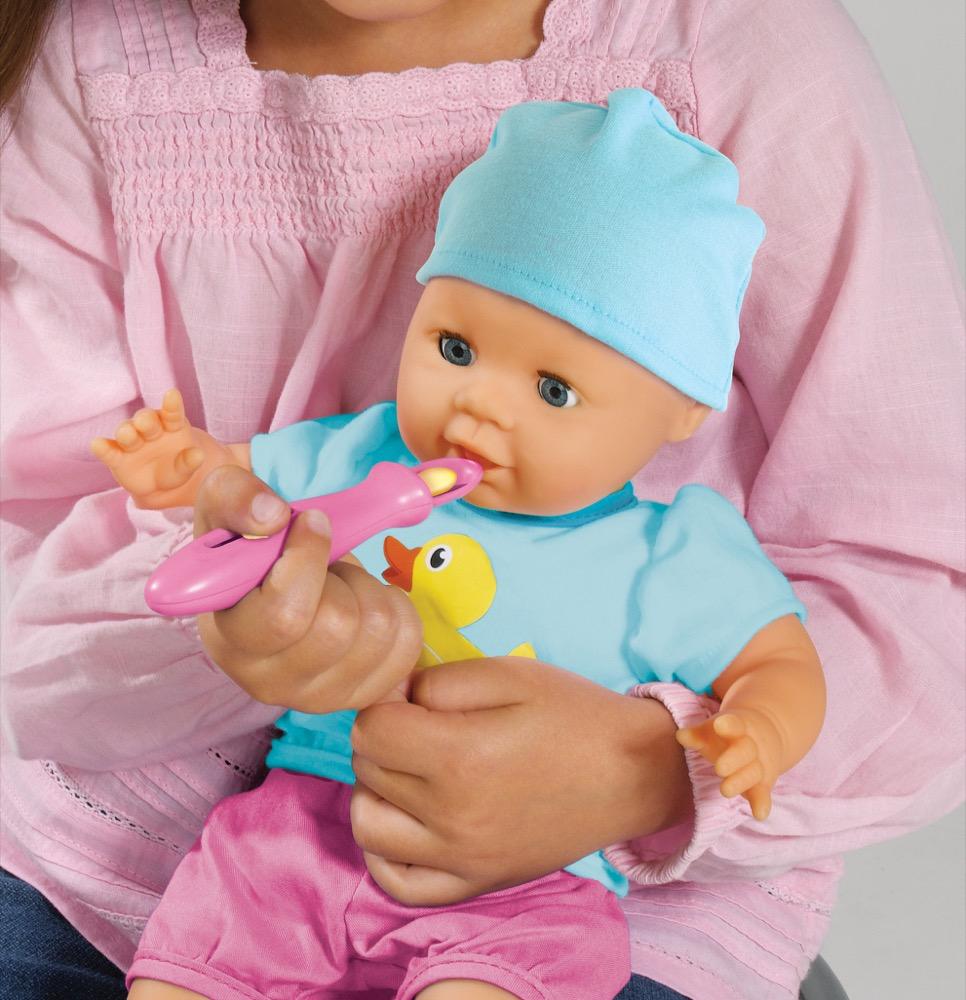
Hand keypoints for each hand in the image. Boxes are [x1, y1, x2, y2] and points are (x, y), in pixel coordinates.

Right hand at [91, 388, 232, 507]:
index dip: (172, 404)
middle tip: (145, 422)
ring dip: (126, 432)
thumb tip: (198, 455)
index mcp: (171, 426)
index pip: (172, 413)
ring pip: (127, 431)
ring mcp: (132, 442)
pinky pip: (109, 450)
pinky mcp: (116, 457)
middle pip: (146, 420)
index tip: (172, 394)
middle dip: (145, 420)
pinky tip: (97, 444)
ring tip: (128, 435)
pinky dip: (102, 447)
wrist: (158, 487)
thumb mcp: (186, 468)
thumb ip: (190, 462)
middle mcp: (150, 429)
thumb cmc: (175, 470)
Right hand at [195, 465, 422, 712]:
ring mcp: (320, 697)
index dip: (309, 559)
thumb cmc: (248, 549)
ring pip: (378, 630)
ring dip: (369, 589)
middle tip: (326, 565)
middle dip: (343, 577)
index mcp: (231, 641)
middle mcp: (270, 683)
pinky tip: (365, 601)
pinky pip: (408, 642)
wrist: (272, 587)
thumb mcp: (226, 507)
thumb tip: (272, 517)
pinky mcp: (363, 693)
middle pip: (339, 626)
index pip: (284, 616)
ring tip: (340, 585)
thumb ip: (235, 498)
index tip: (312, 522)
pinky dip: (397, 607)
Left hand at [349, 657, 691, 905]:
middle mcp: (451, 817)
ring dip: (376, 789)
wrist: (633, 774)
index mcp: (459, 758)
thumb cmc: (573, 716)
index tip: (412, 695)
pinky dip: (386, 851)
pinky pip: (397, 882)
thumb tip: (393, 696)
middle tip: (421, 722)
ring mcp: (461, 859)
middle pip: (368, 771)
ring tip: (410, 769)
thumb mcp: (511, 674)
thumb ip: (440, 680)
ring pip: (369, 826)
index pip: (370, 729)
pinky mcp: (476, 883)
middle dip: (384, 736)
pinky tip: (407, 821)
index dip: (385, 701)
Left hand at [675, 709, 781, 819]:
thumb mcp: (712, 730)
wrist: (763, 734)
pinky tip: (759, 815)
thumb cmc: (726, 734)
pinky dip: (761, 803)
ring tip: (724, 791)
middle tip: (719, 768)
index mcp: (737, 728)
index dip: (729, 725)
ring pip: (753, 772)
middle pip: (745, 750)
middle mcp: (750, 746)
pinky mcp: (762, 783)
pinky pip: (762, 793)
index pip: (735, 725)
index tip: (720, 724)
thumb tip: (680, 735)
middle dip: (733, 759)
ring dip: (740, 782)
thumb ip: (696, 735)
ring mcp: (758, 764)